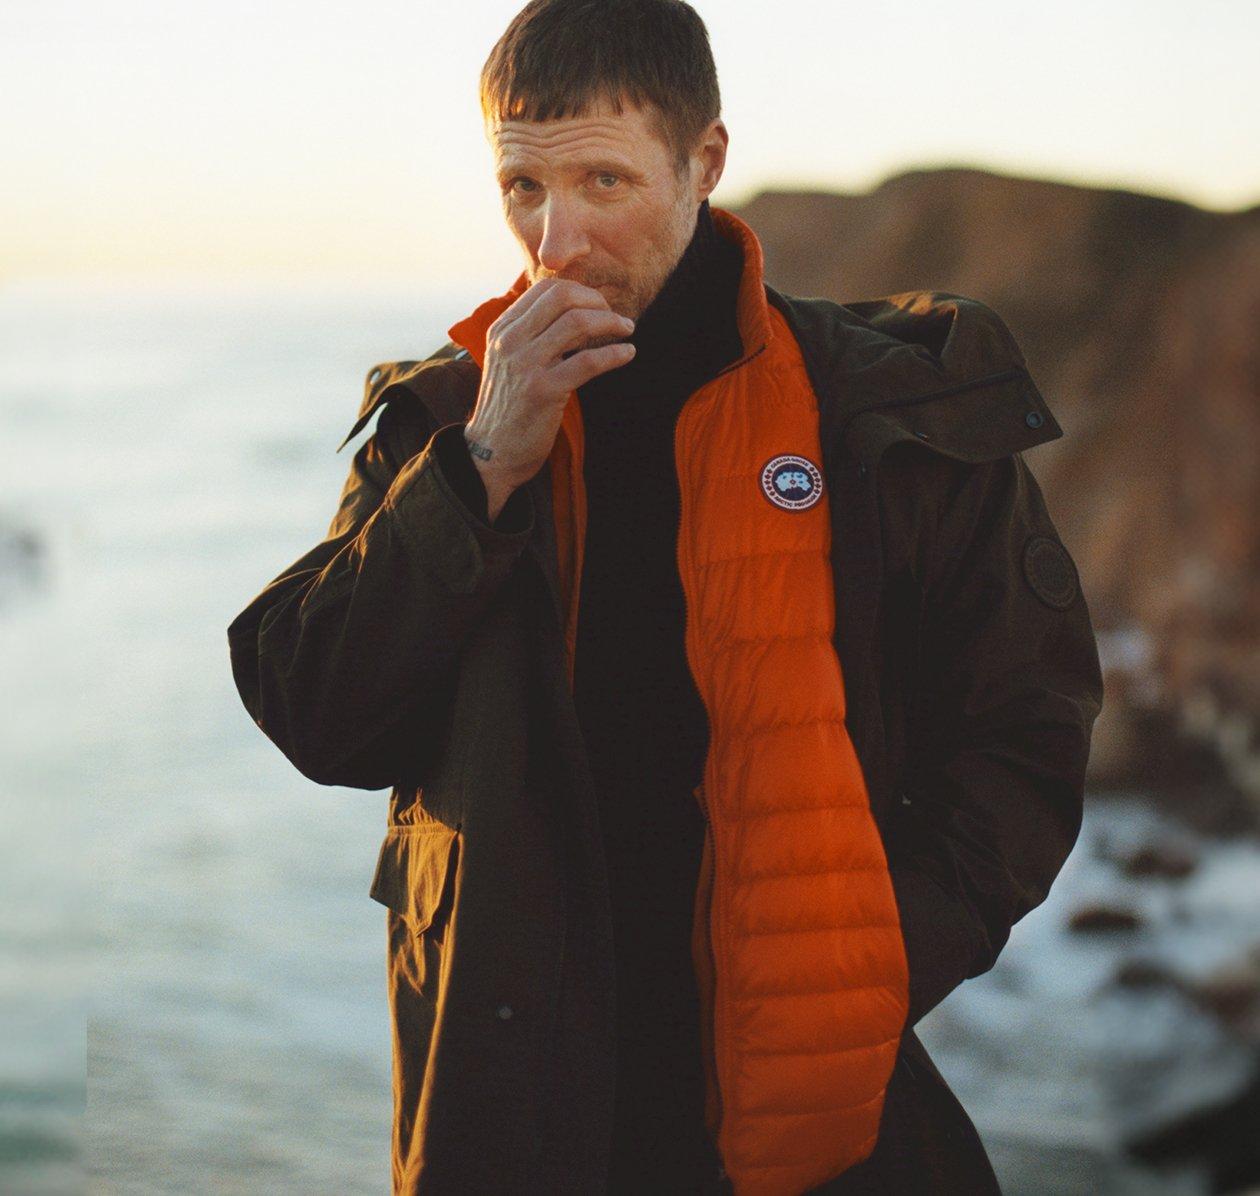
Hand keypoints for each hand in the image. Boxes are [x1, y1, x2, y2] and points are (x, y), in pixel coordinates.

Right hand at [462, 279, 635, 517]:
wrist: (491, 454)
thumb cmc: (509, 409)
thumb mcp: (510, 363)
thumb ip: (531, 337)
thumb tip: (573, 314)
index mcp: (502, 330)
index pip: (545, 289)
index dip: (580, 291)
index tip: (599, 306)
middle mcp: (510, 342)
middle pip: (562, 297)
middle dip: (597, 301)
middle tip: (616, 317)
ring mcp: (525, 365)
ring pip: (577, 323)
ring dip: (611, 323)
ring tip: (627, 330)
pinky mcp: (543, 392)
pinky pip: (587, 362)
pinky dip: (614, 354)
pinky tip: (628, 354)